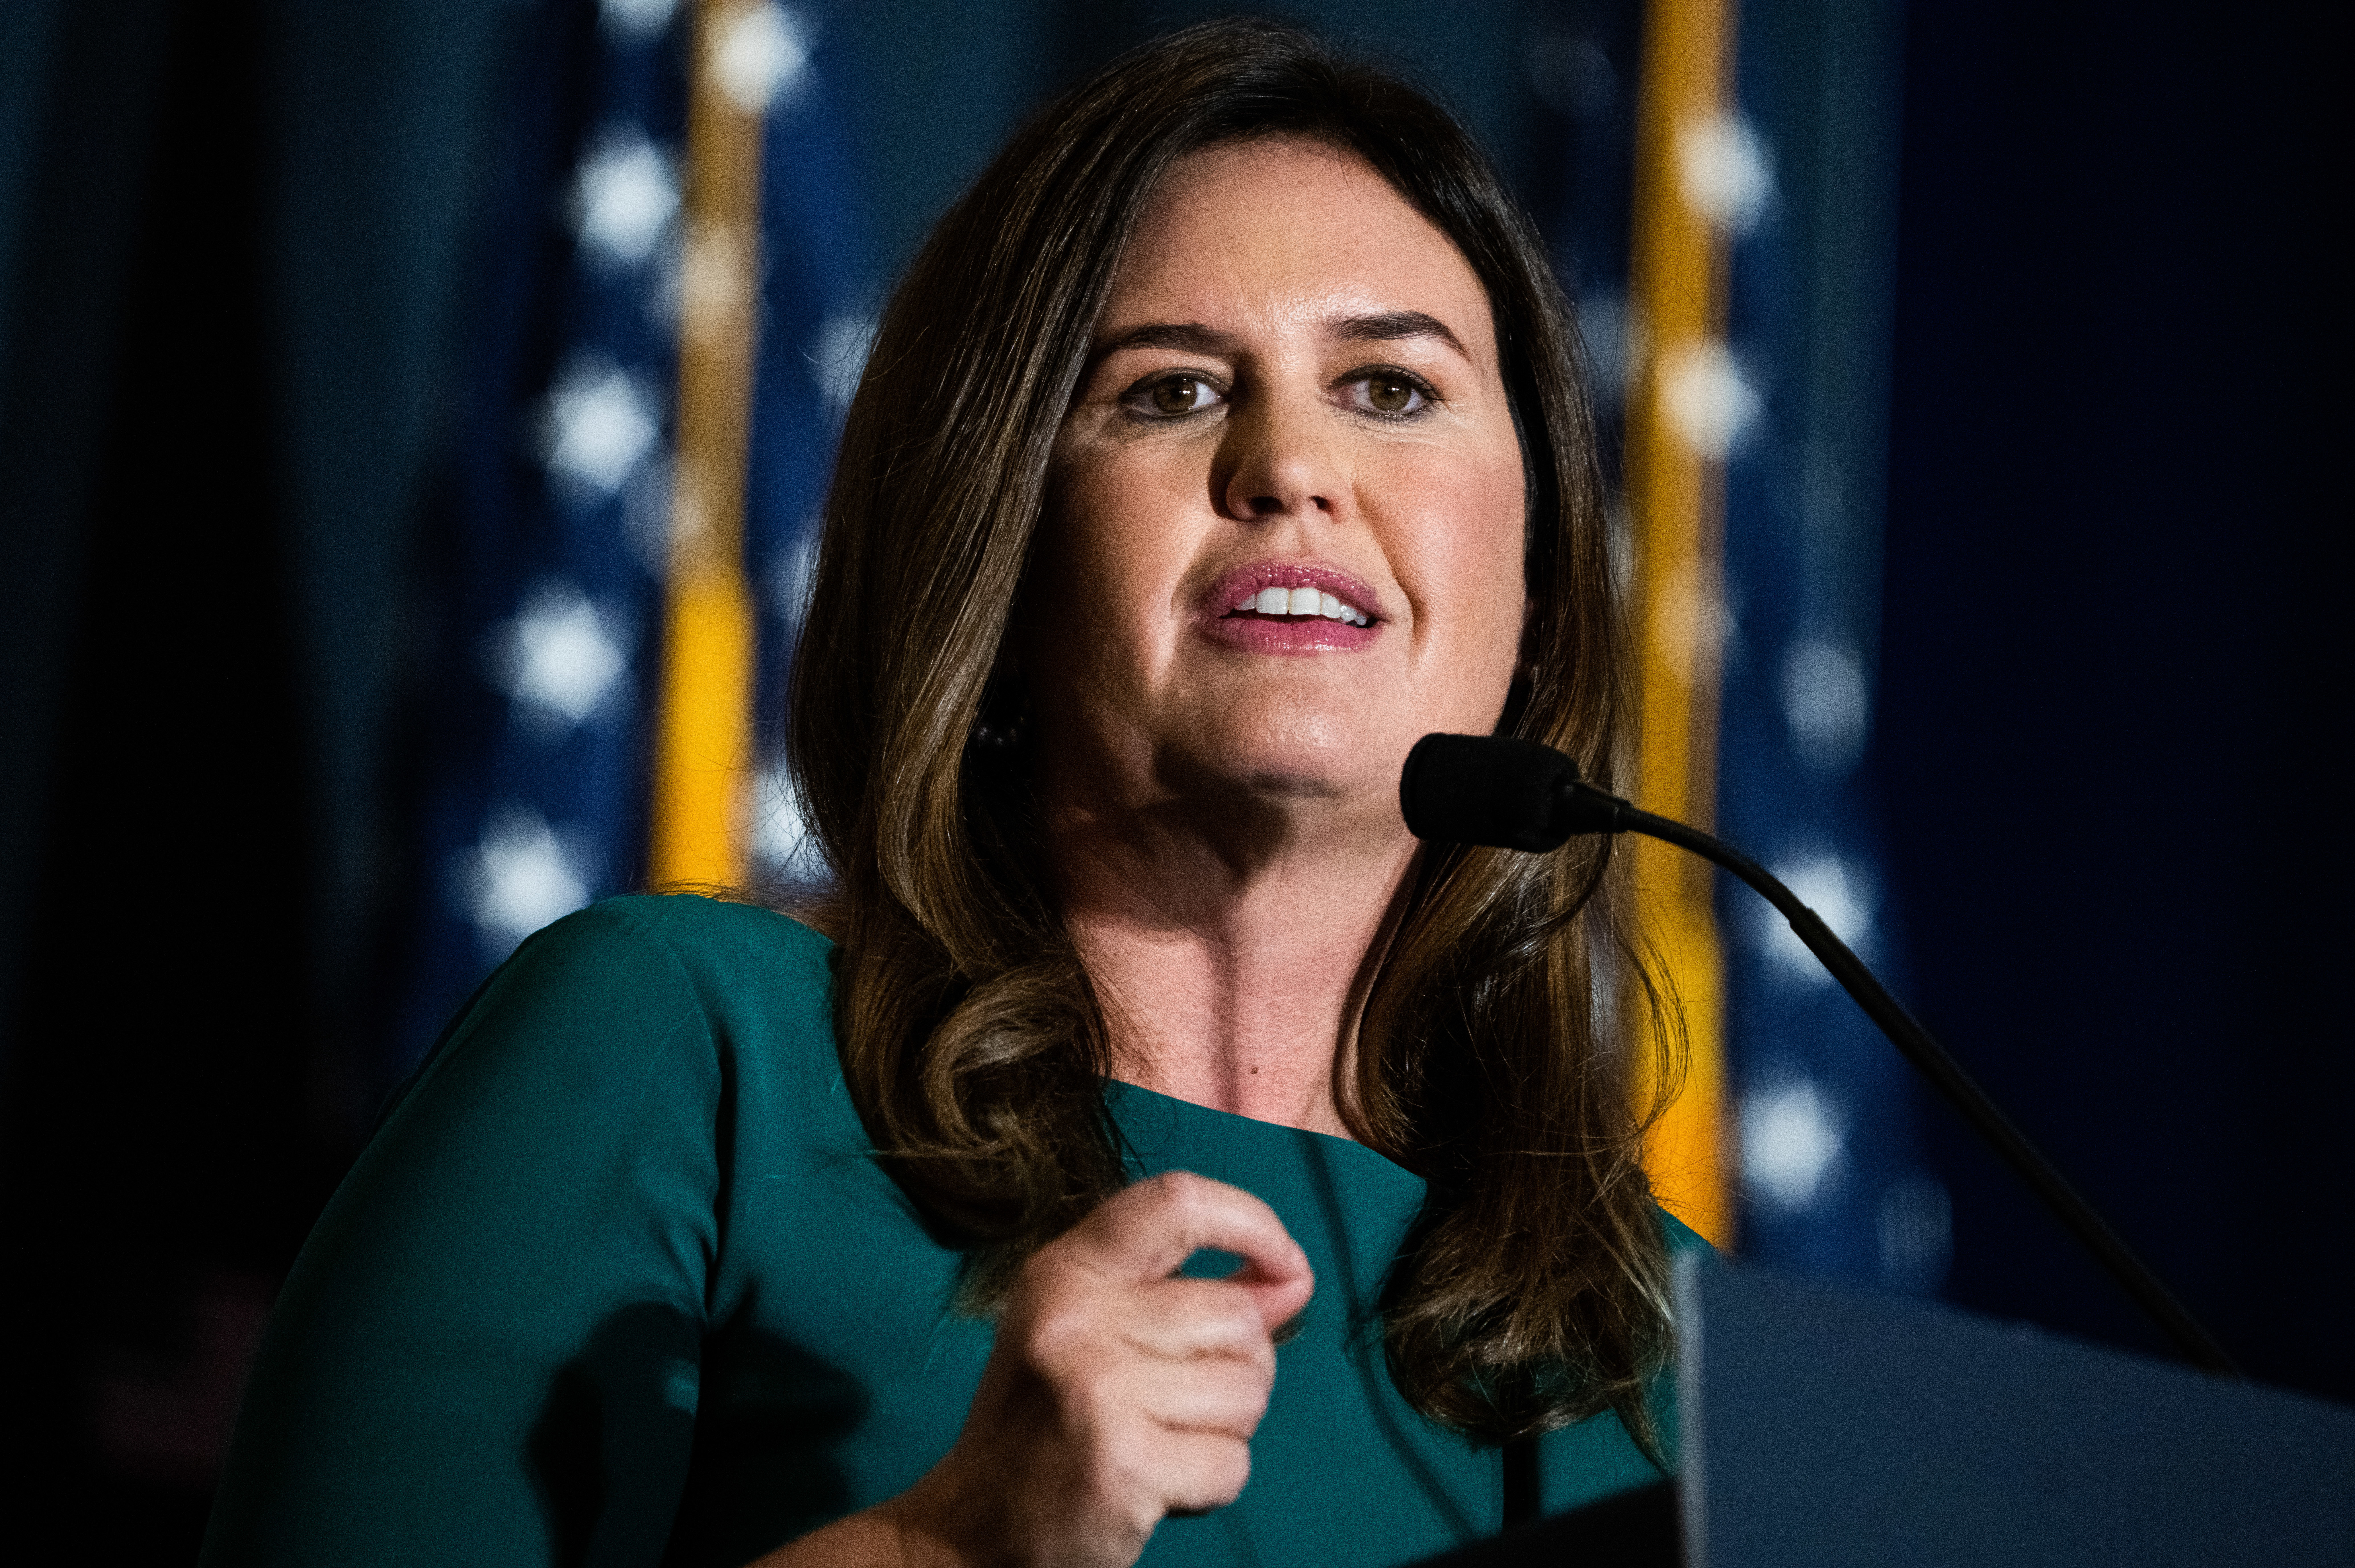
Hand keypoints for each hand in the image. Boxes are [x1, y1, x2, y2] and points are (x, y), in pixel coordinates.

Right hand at [882, 1170, 1313, 1566]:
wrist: (971, 1529)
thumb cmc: (1046, 1423)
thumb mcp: (1101, 1334)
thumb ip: (1198, 1298)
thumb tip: (1293, 1278)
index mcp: (1066, 1272)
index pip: (1177, 1203)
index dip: (1252, 1222)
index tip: (1285, 1262)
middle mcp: (1075, 1319)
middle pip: (1237, 1317)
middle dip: (1241, 1367)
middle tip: (1181, 1403)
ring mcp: (1095, 1391)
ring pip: (1246, 1390)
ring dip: (1226, 1429)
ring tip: (1162, 1441)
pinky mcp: (1121, 1465)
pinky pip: (1232, 1463)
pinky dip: (1212, 1484)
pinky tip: (1159, 1484)